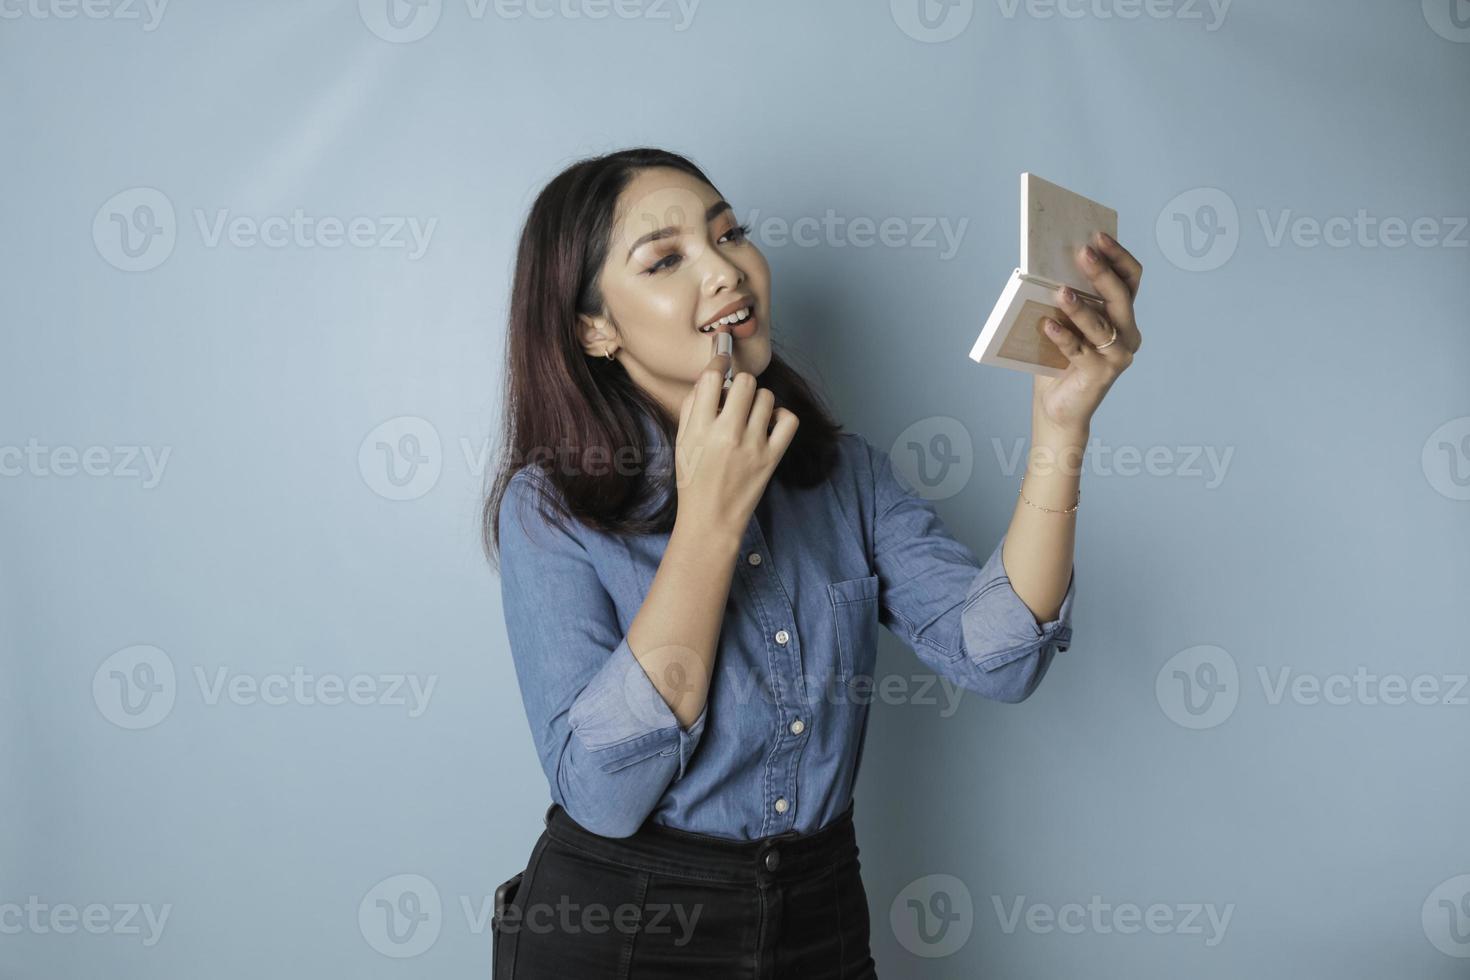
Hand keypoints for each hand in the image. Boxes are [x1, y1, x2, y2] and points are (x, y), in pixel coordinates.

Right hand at [674, 346, 798, 540]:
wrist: (711, 519)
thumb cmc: (693, 480)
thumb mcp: (682, 441)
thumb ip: (692, 408)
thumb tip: (710, 377)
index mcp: (700, 428)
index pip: (712, 378)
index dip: (718, 363)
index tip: (721, 364)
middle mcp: (727, 433)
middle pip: (745, 382)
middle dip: (740, 385)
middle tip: (736, 399)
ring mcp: (752, 446)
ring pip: (766, 397)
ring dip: (758, 401)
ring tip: (750, 416)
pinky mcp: (772, 457)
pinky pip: (788, 419)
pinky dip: (780, 417)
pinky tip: (768, 425)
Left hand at [1032, 231, 1143, 436]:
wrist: (1058, 407)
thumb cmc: (1060, 361)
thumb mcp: (1065, 323)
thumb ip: (1068, 299)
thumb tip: (1049, 265)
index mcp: (1122, 316)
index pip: (1130, 279)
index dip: (1118, 256)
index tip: (1098, 236)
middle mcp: (1128, 334)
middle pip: (1121, 296)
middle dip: (1101, 272)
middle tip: (1082, 252)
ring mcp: (1118, 355)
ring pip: (1101, 324)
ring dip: (1080, 306)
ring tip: (1060, 291)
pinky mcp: (1101, 374)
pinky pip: (1079, 350)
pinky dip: (1062, 336)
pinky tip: (1046, 325)